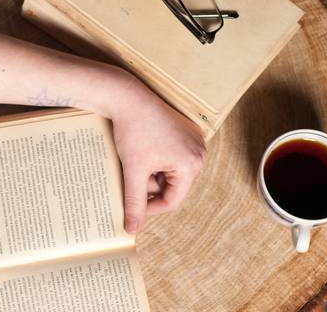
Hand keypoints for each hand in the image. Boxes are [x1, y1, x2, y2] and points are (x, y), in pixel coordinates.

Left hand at [108, 77, 206, 232]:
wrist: (127, 98)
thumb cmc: (133, 131)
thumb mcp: (133, 172)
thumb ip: (134, 203)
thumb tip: (132, 229)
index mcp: (191, 164)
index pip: (173, 201)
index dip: (151, 208)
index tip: (132, 207)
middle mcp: (199, 152)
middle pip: (174, 187)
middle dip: (152, 187)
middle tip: (132, 177)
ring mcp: (194, 140)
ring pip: (172, 173)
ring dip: (154, 174)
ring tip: (137, 161)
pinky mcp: (186, 131)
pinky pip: (174, 157)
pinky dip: (158, 161)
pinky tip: (144, 151)